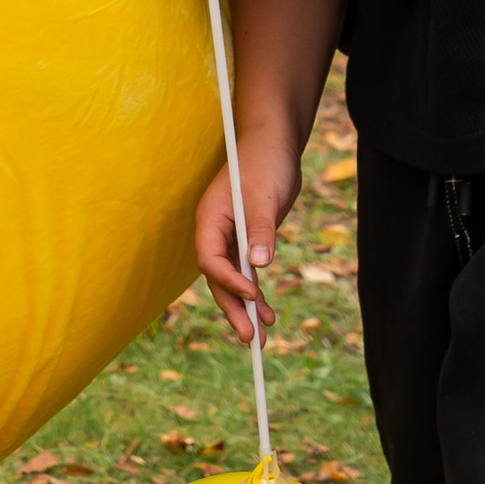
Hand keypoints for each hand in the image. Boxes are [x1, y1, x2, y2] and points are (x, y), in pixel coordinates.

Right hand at [193, 131, 302, 344]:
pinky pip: (247, 274)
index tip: (253, 293)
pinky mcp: (246, 241)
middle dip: (234, 308)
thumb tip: (259, 264)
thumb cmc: (265, 163)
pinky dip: (257, 294)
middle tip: (252, 337)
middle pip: (218, 278)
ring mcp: (230, 238)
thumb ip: (261, 230)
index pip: (210, 258)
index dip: (228, 280)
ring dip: (247, 308)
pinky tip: (269, 313)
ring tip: (263, 336)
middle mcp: (215, 232)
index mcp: (210, 219)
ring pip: (232, 281)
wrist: (274, 146)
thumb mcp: (265, 196)